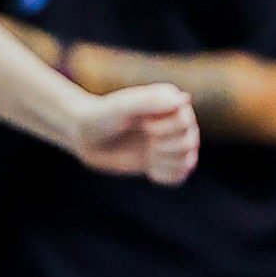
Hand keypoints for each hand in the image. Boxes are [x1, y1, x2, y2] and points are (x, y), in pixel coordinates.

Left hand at [72, 82, 200, 183]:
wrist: (86, 136)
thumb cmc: (102, 117)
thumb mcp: (122, 108)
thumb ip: (150, 102)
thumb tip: (185, 100)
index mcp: (171, 101)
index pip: (185, 122)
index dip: (165, 129)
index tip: (143, 125)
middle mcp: (175, 119)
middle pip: (189, 142)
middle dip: (164, 147)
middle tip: (145, 141)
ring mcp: (170, 140)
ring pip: (188, 160)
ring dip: (165, 162)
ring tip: (148, 155)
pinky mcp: (164, 159)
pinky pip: (181, 174)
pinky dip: (168, 176)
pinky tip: (151, 170)